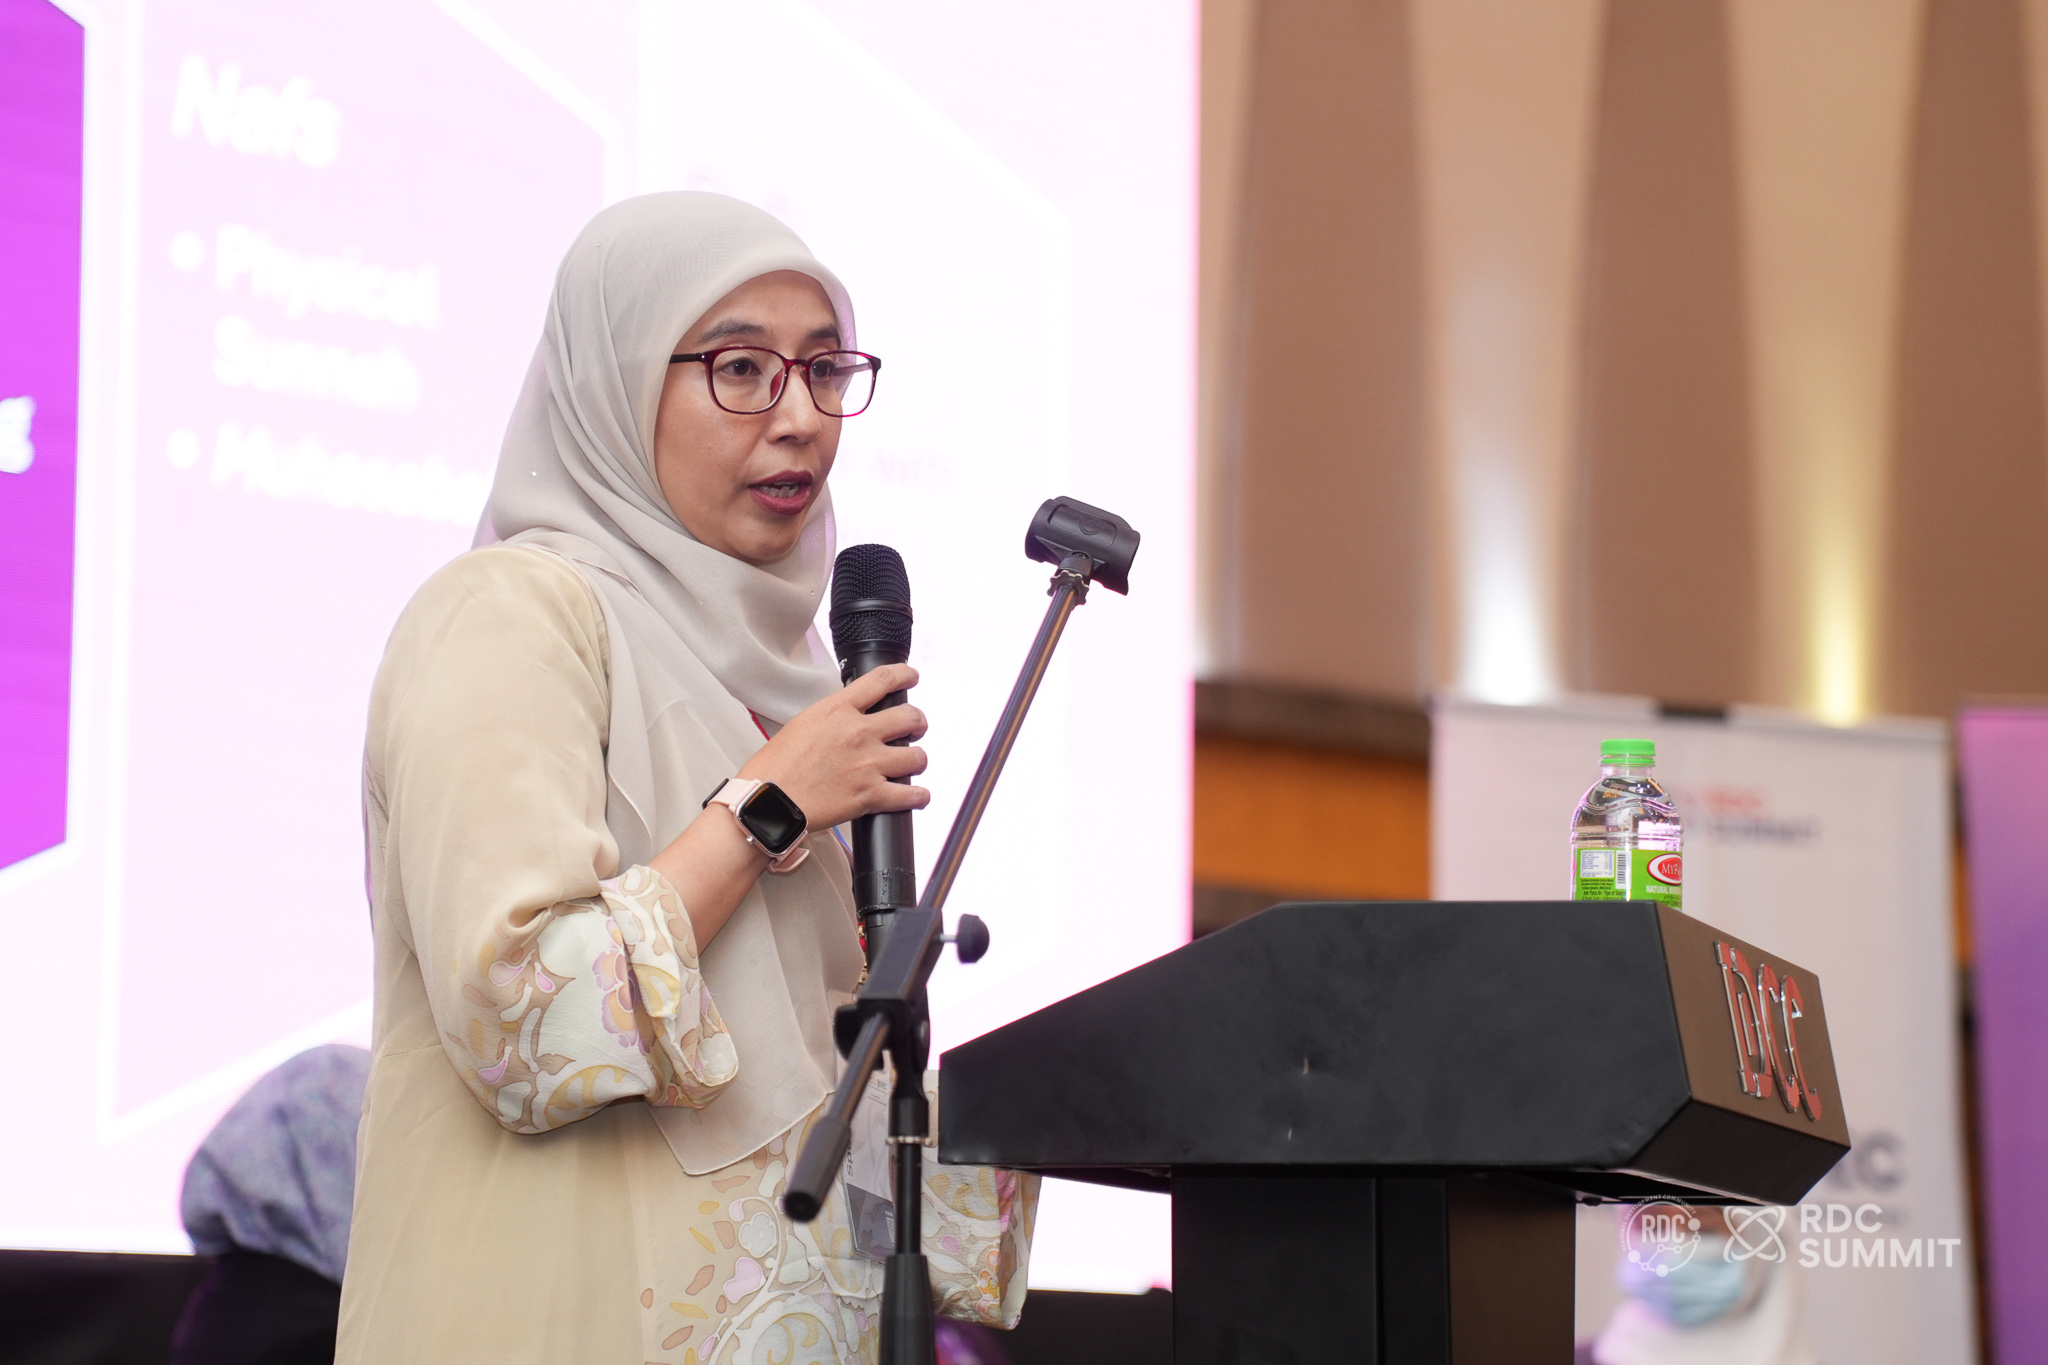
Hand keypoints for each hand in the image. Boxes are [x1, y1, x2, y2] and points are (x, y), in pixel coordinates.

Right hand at [736, 664, 928, 829]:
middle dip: (918, 722)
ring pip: (917, 756)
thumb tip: (846, 720)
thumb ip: (831, 719)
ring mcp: (868, 764)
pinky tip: (917, 795)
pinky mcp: (870, 795)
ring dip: (917, 760)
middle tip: (915, 728)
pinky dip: (918, 796)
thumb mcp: (802, 724)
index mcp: (837, 710)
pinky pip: (911, 794)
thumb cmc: (774, 768)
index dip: (904, 675)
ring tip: (912, 763)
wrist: (766, 802)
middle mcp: (858, 733)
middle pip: (910, 717)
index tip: (911, 677)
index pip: (882, 680)